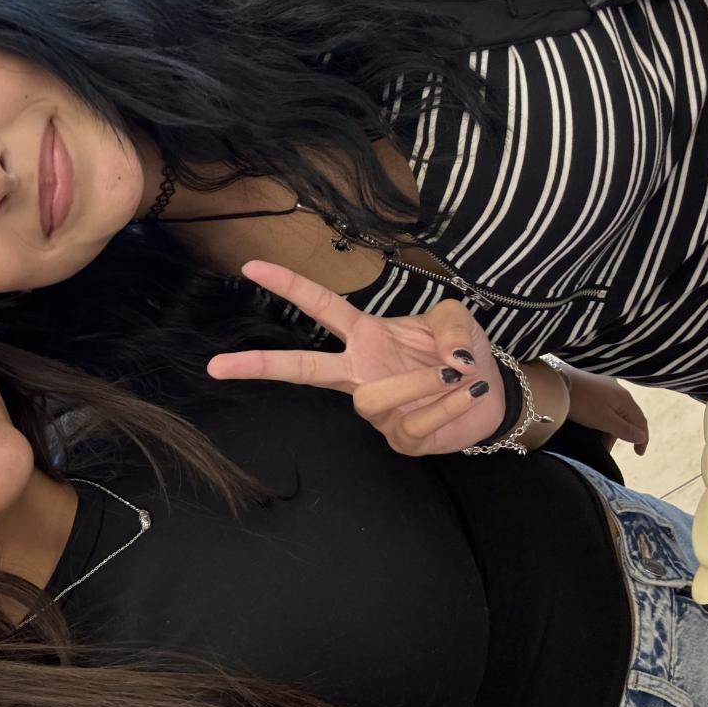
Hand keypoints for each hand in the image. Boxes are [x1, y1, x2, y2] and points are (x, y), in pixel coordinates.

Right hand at [206, 261, 503, 454]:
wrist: (490, 396)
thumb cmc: (460, 354)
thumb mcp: (458, 321)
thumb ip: (450, 328)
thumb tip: (447, 360)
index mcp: (366, 336)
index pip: (319, 307)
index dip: (288, 285)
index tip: (251, 267)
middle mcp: (362, 373)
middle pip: (303, 369)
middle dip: (261, 365)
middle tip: (217, 365)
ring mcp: (376, 410)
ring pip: (375, 400)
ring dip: (420, 384)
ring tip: (455, 375)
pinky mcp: (400, 439)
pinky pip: (415, 423)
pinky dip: (450, 404)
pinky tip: (467, 392)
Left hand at [563, 366, 648, 454]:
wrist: (554, 380)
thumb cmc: (581, 402)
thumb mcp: (603, 420)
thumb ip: (624, 429)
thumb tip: (642, 436)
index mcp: (625, 398)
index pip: (640, 421)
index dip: (642, 439)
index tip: (638, 454)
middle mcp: (618, 389)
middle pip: (625, 417)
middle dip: (618, 436)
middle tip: (605, 450)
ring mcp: (605, 385)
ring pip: (613, 412)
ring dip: (607, 429)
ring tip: (594, 441)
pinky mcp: (592, 385)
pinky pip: (602, 405)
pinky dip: (599, 418)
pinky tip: (590, 425)